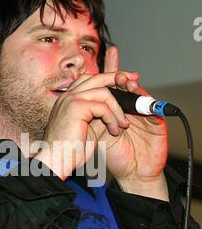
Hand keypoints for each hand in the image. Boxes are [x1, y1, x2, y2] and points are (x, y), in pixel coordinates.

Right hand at [36, 68, 138, 179]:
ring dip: (118, 109)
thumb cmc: (69, 150)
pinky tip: (114, 131)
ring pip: (104, 93)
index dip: (109, 78)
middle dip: (119, 77)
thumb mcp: (87, 129)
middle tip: (135, 81)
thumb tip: (114, 110)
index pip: (90, 80)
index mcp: (68, 99)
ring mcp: (70, 99)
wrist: (56, 161)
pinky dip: (112, 119)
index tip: (125, 80)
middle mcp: (68, 95)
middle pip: (98, 78)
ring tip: (123, 125)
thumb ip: (97, 115)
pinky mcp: (76, 107)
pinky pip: (103, 107)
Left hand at [102, 46, 168, 197]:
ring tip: (125, 81)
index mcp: (117, 110)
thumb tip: (71, 96)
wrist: (131, 174)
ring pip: (140, 95)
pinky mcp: (157, 124)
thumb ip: (90, 114)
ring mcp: (144, 115)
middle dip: (121, 76)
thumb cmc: (114, 156)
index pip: (114, 87)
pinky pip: (153, 109)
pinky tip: (137, 95)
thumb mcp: (97, 133)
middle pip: (127, 86)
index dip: (111, 71)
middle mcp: (131, 109)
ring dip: (132, 87)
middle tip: (115, 68)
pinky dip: (146, 101)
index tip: (108, 54)